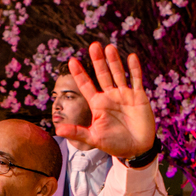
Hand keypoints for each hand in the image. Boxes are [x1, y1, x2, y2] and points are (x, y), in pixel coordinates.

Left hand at [57, 43, 154, 158]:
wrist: (137, 149)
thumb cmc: (114, 144)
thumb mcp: (94, 138)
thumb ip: (77, 132)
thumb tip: (57, 130)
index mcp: (98, 104)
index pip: (86, 85)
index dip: (79, 74)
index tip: (71, 61)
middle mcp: (110, 96)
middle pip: (102, 74)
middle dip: (98, 61)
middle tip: (93, 46)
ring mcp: (124, 95)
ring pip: (118, 74)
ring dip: (114, 61)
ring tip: (108, 47)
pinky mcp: (138, 97)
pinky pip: (136, 80)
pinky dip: (134, 69)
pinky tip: (131, 57)